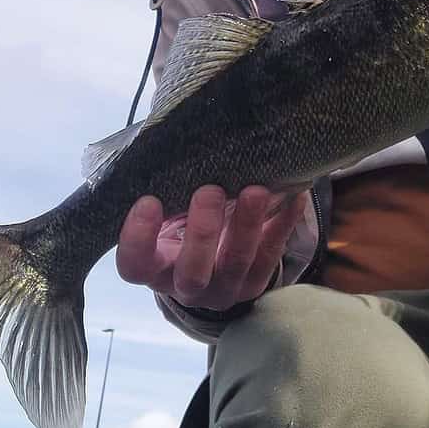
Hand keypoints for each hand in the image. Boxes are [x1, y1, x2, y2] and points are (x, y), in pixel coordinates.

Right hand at [116, 184, 306, 311]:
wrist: (210, 261)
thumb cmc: (178, 225)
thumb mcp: (163, 214)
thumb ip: (164, 189)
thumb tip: (168, 139)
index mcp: (154, 267)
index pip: (135, 264)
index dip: (138, 239)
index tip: (148, 201)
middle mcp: (186, 285)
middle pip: (192, 272)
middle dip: (203, 232)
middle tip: (210, 190)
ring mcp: (224, 288)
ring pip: (236, 264)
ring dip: (247, 226)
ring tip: (256, 190)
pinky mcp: (255, 282)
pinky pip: (272, 256)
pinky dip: (283, 224)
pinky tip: (294, 196)